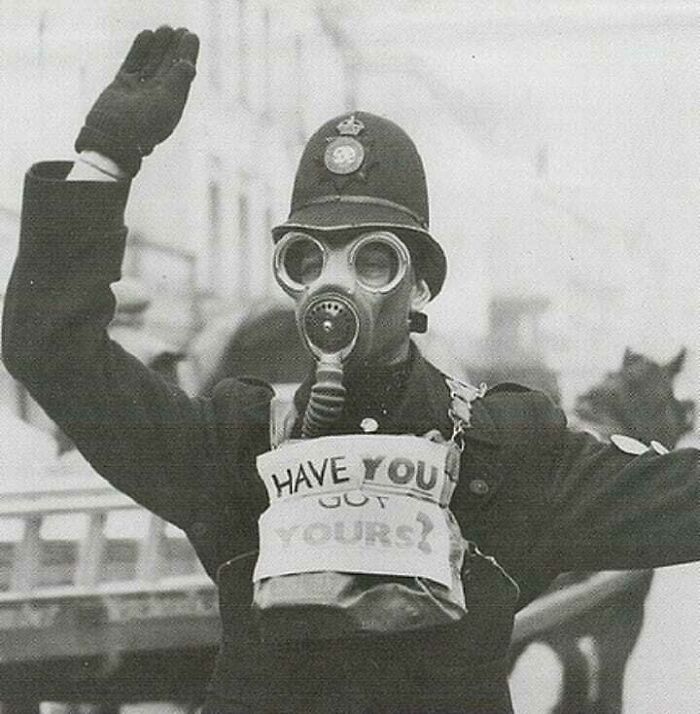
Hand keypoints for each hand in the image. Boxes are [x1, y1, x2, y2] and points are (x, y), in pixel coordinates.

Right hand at [74, 26, 198, 176]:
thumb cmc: (143, 124)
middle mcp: (157, 96)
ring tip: (166, 28)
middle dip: (175, 48)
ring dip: (159, 46)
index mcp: (172, 103)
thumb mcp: (166, 104)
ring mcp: (139, 90)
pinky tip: (147, 35)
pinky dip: (140, 50)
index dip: (187, 55)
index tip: (191, 36)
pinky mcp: (122, 85)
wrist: (112, 136)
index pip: (182, 75)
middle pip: (168, 66)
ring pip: (151, 63)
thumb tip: (189, 65)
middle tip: (181, 30)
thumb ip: (178, 82)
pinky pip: (133, 63)